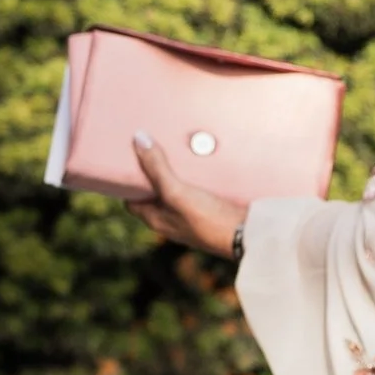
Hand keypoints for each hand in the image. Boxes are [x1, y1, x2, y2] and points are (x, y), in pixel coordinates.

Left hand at [126, 133, 246, 258]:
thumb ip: (157, 168)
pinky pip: (197, 190)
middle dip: (151, 172)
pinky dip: (195, 177)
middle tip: (150, 146)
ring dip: (175, 172)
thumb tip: (138, 138)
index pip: (131, 199)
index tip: (125, 159)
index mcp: (155, 219)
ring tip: (173, 147)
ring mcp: (191, 216)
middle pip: (153, 192)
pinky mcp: (210, 210)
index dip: (125, 181)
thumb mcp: (176, 191)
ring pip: (176, 190)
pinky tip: (200, 161)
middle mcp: (170, 219)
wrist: (248, 235)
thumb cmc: (207, 219)